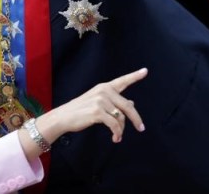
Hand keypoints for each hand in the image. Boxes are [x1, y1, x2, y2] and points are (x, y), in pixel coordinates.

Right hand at [33, 68, 147, 148]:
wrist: (63, 116)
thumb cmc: (81, 110)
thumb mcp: (98, 102)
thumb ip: (114, 102)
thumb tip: (132, 103)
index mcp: (104, 87)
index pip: (122, 81)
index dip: (135, 76)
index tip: (145, 71)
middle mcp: (104, 91)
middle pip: (127, 106)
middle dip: (136, 119)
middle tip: (141, 128)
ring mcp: (100, 101)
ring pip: (120, 117)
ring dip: (121, 129)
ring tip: (118, 136)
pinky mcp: (97, 112)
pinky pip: (114, 124)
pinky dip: (117, 133)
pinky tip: (115, 138)